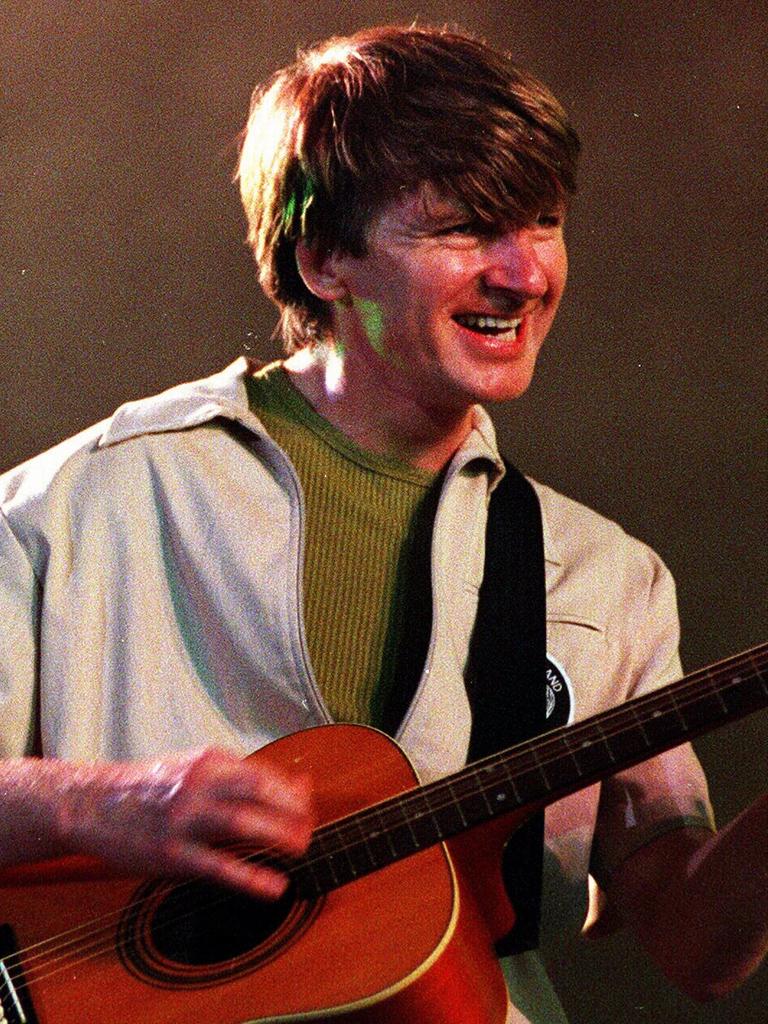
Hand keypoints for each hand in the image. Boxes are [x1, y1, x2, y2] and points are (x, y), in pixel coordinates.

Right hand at [54, 748, 312, 899]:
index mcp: (207, 762)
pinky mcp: (171, 854)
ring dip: (278, 836)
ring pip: (242, 823)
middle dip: (292, 811)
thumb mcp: (198, 769)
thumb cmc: (153, 788)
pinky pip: (217, 866)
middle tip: (311, 829)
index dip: (291, 792)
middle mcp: (197, 785)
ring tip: (302, 849)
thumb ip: (247, 776)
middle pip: (258, 792)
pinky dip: (250, 877)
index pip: (262, 774)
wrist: (93, 804)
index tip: (309, 807)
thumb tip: (304, 782)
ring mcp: (183, 819)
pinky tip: (275, 887)